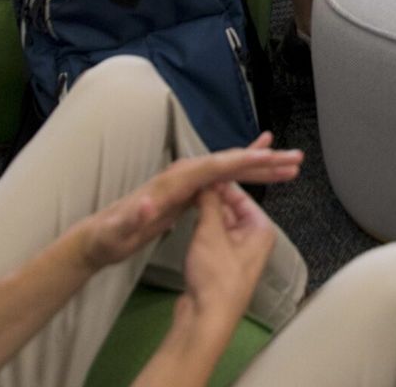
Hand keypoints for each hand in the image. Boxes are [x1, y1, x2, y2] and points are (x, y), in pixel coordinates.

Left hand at [74, 137, 302, 270]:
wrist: (99, 236)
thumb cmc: (110, 237)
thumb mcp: (119, 232)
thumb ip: (134, 218)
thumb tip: (150, 204)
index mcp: (175, 181)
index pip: (216, 166)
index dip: (244, 161)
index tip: (273, 158)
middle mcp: (183, 174)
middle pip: (230, 161)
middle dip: (264, 160)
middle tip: (296, 158)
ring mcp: (187, 180)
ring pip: (231, 168)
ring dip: (261, 166)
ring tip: (289, 165)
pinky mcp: (189, 190)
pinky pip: (224, 177)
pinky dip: (245, 172)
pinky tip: (258, 168)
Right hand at [176, 183, 278, 328]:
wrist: (206, 319)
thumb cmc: (214, 275)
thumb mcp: (210, 233)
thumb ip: (209, 204)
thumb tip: (207, 182)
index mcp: (261, 229)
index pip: (241, 196)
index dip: (220, 183)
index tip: (200, 173)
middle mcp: (255, 239)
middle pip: (232, 209)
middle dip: (212, 199)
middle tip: (189, 186)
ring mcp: (239, 254)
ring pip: (221, 224)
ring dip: (206, 215)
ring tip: (186, 202)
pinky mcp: (223, 266)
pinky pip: (214, 240)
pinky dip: (203, 232)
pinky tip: (188, 225)